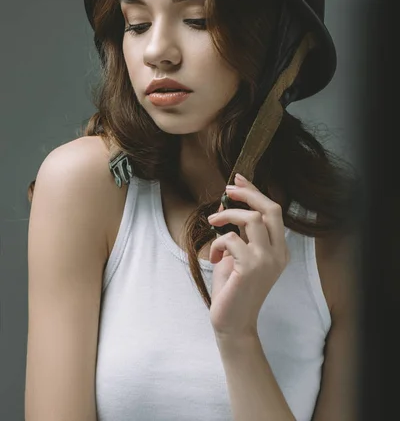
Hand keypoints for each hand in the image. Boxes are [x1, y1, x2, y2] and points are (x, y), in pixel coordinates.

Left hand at [208, 173, 288, 338]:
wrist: (233, 323)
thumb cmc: (233, 289)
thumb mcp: (239, 255)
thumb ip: (241, 233)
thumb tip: (230, 205)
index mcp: (280, 250)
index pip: (274, 211)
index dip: (256, 192)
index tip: (239, 179)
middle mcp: (279, 254)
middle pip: (271, 209)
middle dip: (247, 194)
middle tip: (228, 190)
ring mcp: (267, 260)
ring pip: (251, 219)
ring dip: (227, 216)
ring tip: (212, 222)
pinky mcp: (251, 267)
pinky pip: (231, 239)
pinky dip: (217, 242)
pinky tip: (213, 257)